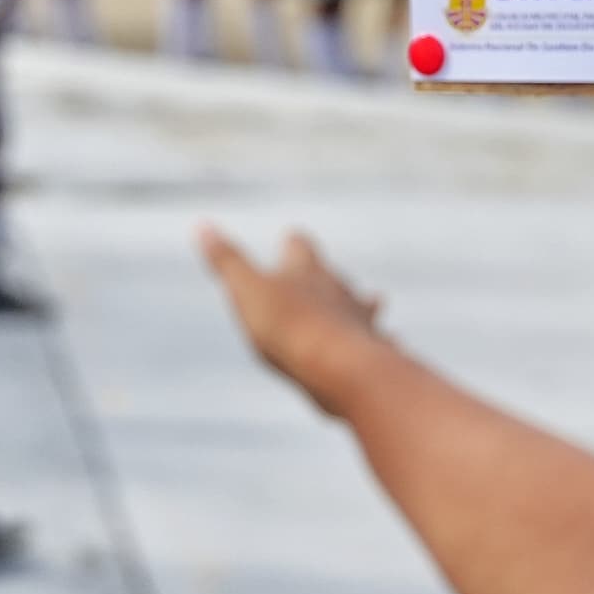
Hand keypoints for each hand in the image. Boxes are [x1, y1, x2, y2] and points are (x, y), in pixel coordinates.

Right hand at [194, 227, 398, 415]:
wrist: (341, 368)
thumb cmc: (290, 327)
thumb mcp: (246, 291)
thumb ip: (226, 261)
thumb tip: (200, 225)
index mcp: (306, 271)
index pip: (298, 246)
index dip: (291, 245)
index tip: (288, 240)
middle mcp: (339, 290)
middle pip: (333, 275)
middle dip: (326, 275)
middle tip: (324, 273)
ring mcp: (361, 321)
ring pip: (365, 306)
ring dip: (364, 305)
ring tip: (373, 302)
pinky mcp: (375, 352)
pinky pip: (383, 344)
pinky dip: (385, 343)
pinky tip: (393, 343)